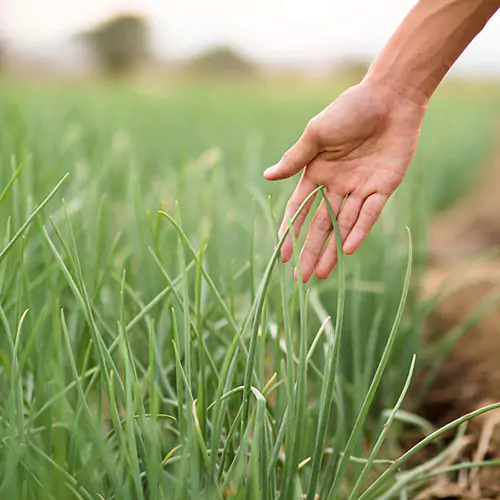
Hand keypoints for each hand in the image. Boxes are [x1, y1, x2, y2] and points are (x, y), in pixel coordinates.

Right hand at [264, 82, 426, 281]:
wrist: (390, 97)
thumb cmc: (350, 109)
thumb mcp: (316, 133)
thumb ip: (295, 159)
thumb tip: (267, 177)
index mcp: (316, 172)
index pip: (299, 209)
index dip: (290, 232)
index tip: (281, 255)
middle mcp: (336, 185)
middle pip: (320, 225)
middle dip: (309, 250)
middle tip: (300, 278)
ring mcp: (359, 188)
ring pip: (343, 225)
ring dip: (332, 249)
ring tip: (320, 274)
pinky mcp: (382, 188)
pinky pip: (369, 214)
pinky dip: (358, 231)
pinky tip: (348, 250)